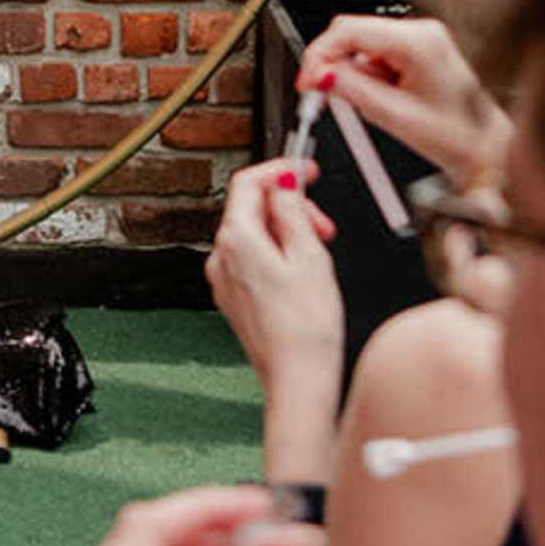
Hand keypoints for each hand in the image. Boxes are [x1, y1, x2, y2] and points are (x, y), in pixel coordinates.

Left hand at [204, 159, 341, 411]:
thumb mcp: (310, 255)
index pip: (249, 181)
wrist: (297, 377)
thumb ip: (293, 211)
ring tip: (319, 252)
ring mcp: (224, 280)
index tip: (304, 168)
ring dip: (287, 232)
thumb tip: (284, 185)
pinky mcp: (234, 298)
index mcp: (237, 239)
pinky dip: (277, 254)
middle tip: (322, 224)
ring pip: (254, 235)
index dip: (280, 168)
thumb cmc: (306, 326)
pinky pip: (252, 260)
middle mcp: (221, 257)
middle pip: (252, 209)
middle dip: (290, 207)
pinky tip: (303, 273)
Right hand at [296, 14, 510, 184]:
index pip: (349, 29)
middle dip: (335, 64)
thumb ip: (351, 90)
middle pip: (354, 33)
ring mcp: (421, 37)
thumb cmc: (456, 136)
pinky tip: (385, 98)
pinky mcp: (419, 49)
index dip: (319, 54)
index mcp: (419, 41)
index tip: (307, 80)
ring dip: (356, 75)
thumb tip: (319, 75)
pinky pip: (377, 54)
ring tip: (377, 105)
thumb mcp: (393, 116)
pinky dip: (370, 77)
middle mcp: (421, 31)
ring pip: (362, 45)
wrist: (484, 148)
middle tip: (322, 94)